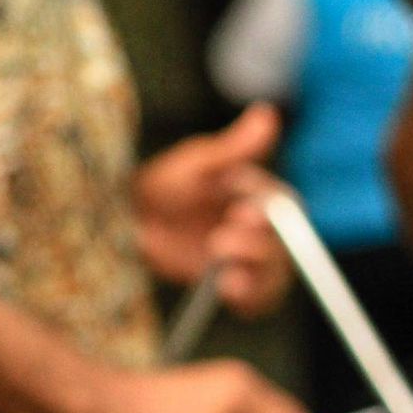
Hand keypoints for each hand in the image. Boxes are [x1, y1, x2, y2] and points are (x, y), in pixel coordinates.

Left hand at [135, 104, 290, 316]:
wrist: (129, 226)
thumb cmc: (162, 186)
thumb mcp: (194, 164)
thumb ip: (232, 147)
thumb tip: (266, 113)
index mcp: (258, 196)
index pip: (284, 206)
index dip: (269, 214)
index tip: (242, 213)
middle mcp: (260, 229)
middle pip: (284, 244)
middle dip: (257, 245)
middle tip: (221, 240)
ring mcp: (248, 260)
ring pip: (275, 274)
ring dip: (254, 272)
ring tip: (221, 267)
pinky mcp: (234, 286)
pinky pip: (257, 300)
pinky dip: (250, 298)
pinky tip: (228, 290)